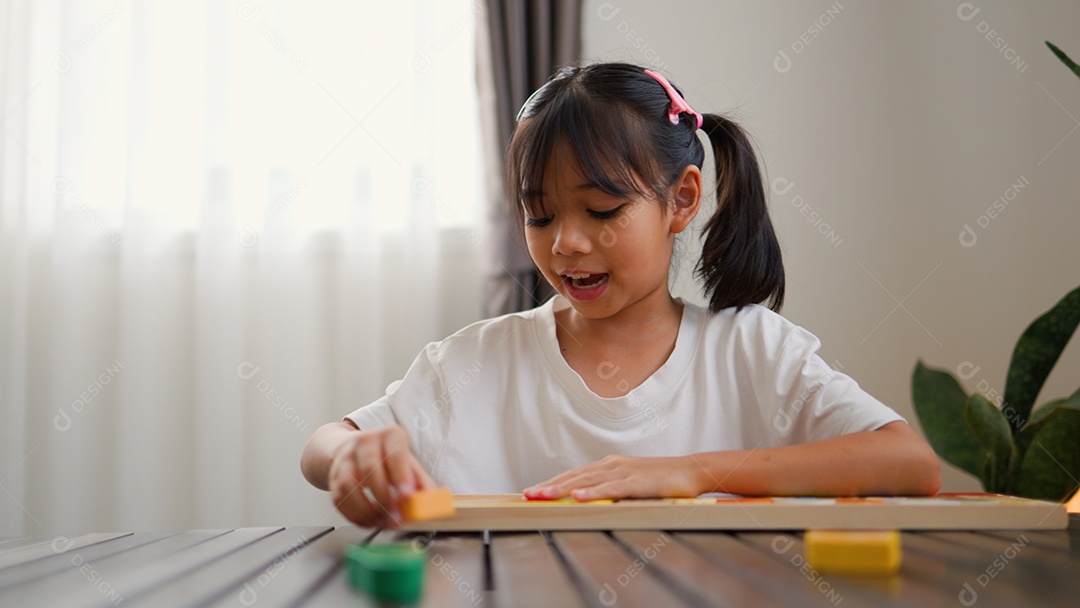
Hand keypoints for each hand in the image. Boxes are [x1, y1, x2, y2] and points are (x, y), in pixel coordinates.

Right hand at [328, 425, 436, 527]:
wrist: (352, 448)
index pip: (395, 453)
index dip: (401, 475)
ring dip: (367, 510)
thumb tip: (433, 501)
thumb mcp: (408, 462)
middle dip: (384, 499)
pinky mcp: (334, 477)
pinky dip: (354, 515)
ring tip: (382, 523)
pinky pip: (339, 499)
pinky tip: (368, 522)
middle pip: (370, 469)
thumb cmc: (387, 457)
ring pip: (350, 485)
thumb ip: (421, 481)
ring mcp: (346, 458)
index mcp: (389, 436)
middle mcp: (365, 442)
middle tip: (396, 518)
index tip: (407, 496)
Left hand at [522, 454, 703, 500]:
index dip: (552, 483)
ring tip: (542, 496)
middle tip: (527, 495)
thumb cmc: (660, 481)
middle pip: (574, 476)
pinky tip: (577, 497)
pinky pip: (610, 488)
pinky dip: (592, 492)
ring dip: (562, 489)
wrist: (690, 472)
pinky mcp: (636, 482)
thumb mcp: (630, 486)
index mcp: (608, 466)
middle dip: (549, 486)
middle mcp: (611, 465)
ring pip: (586, 481)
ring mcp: (623, 472)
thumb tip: (588, 504)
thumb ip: (610, 492)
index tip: (533, 491)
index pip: (574, 475)